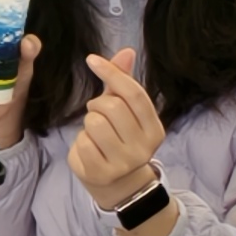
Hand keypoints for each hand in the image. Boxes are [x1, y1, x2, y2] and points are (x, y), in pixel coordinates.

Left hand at [67, 53, 169, 209]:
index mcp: (155, 129)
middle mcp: (143, 148)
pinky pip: (82, 142)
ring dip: (88, 123)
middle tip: (99, 113)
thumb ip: (124, 82)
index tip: (91, 60)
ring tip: (95, 133)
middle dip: (98, 104)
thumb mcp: (127, 111)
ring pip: (94, 123)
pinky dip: (80, 141)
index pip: (134, 94)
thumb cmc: (120, 138)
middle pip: (111, 106)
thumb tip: (127, 51)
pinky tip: (89, 149)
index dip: (112, 73)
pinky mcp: (100, 173)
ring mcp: (122, 163)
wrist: (117, 184)